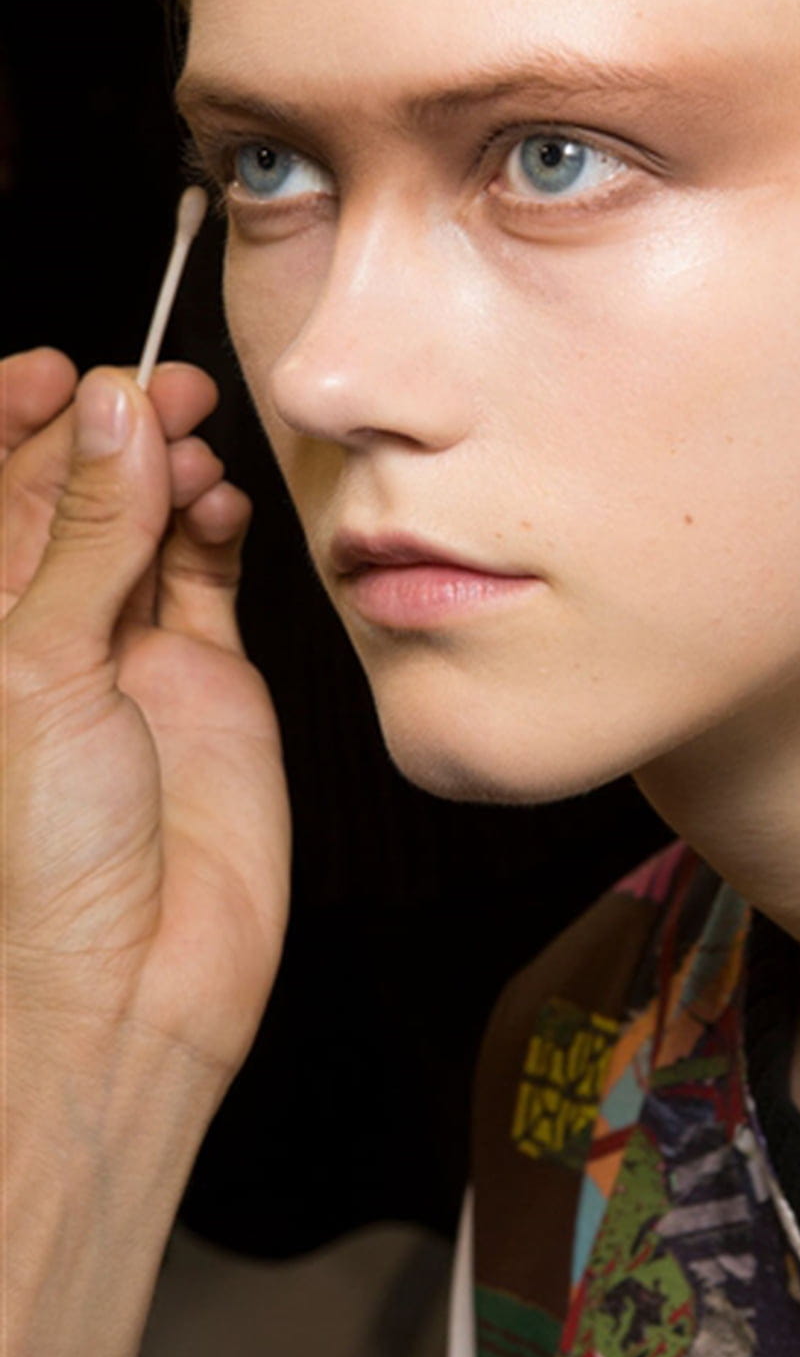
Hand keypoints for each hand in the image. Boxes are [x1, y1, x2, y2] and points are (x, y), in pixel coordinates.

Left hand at [2, 348, 289, 1083]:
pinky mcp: (205, 673)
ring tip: (195, 445)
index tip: (63, 370)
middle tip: (161, 392)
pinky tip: (221, 505)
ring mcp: (124, 648)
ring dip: (166, 467)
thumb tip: (113, 411)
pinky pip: (207, 569)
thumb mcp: (40, 670)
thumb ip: (84, 535)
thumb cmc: (37, 860)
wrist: (130, 986)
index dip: (17, 417)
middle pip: (69, 488)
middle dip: (109, 428)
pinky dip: (216, 524)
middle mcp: (41, 629)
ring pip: (142, 517)